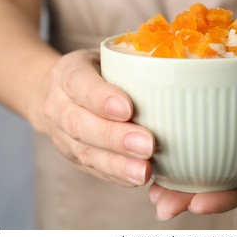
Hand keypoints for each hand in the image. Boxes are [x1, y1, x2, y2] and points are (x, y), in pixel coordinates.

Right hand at [42, 49, 154, 186]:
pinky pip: (92, 169)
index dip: (101, 98)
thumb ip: (132, 61)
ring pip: (85, 152)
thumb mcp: (107, 57)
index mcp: (68, 73)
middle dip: (115, 138)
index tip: (128, 109)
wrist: (61, 95)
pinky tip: (135, 179)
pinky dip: (116, 176)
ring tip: (144, 172)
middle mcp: (58, 105)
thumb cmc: (97, 73)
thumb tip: (179, 63)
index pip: (79, 82)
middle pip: (80, 124)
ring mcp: (62, 135)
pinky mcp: (74, 157)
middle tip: (147, 146)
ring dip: (117, 165)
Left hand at [148, 56, 236, 219]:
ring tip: (153, 191)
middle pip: (226, 185)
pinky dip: (185, 151)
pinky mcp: (230, 128)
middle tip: (162, 206)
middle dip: (193, 198)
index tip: (198, 204)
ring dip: (182, 182)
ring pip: (212, 168)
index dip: (228, 198)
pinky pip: (208, 142)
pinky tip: (161, 154)